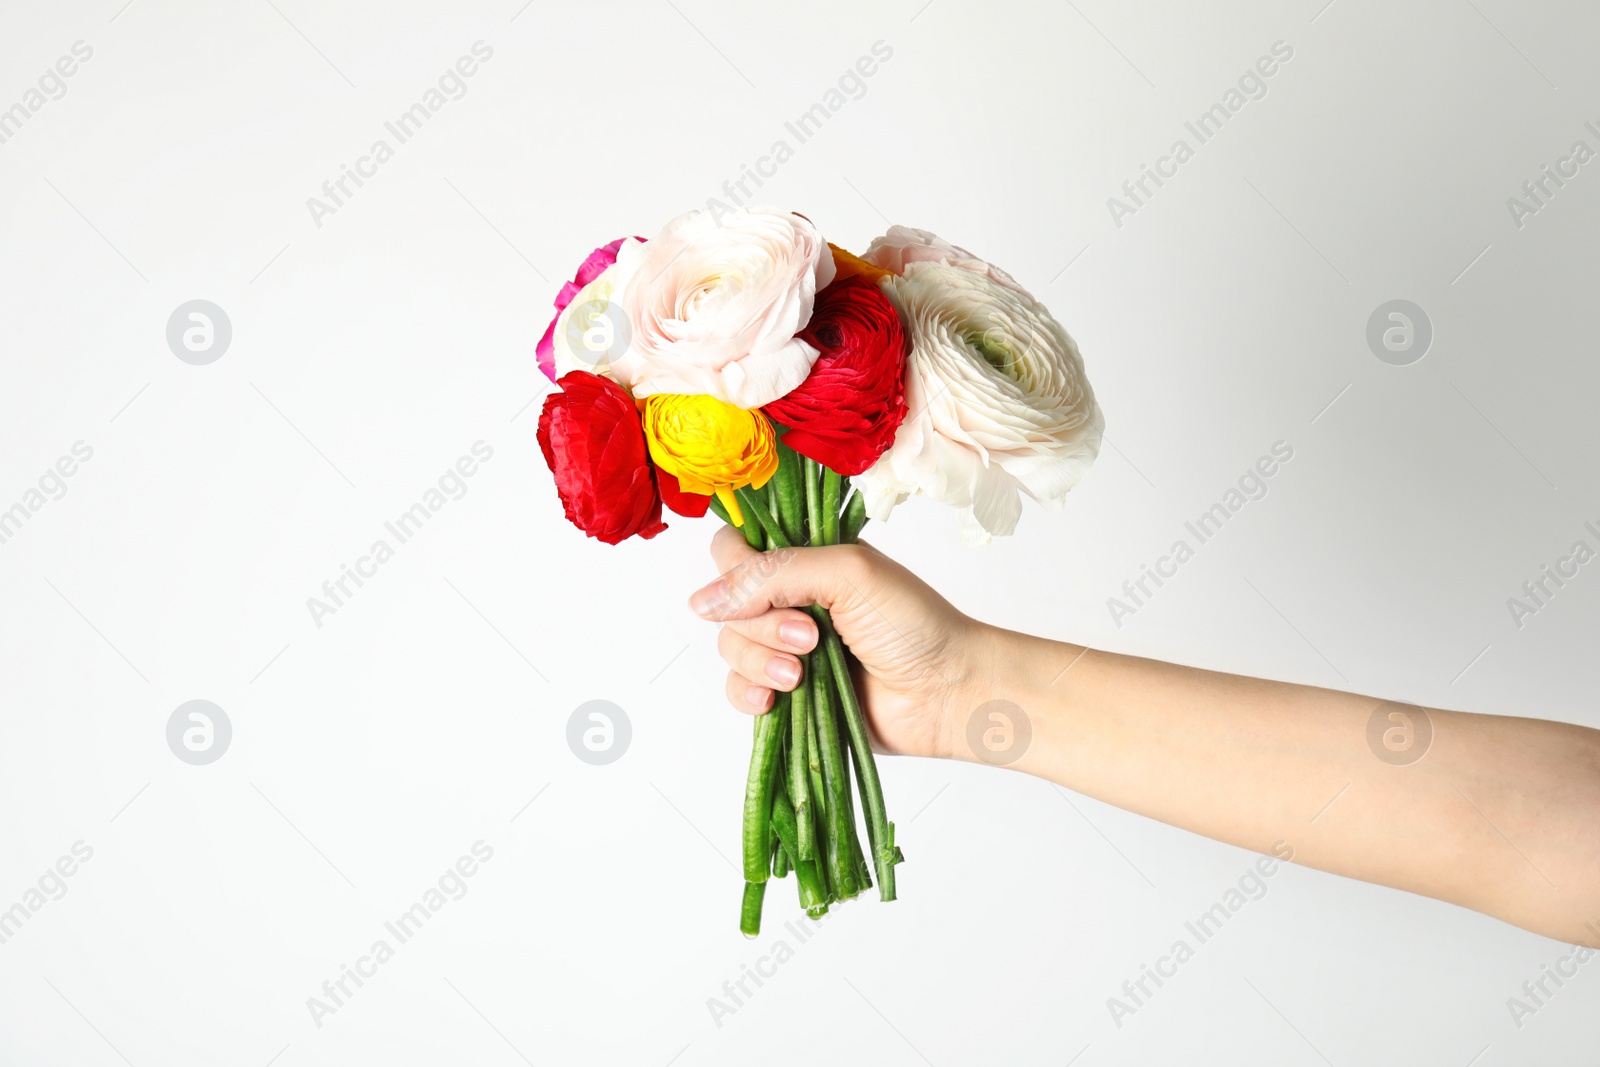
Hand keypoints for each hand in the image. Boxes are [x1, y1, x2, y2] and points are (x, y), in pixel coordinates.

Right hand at [688, 524, 990, 759]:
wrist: (947, 692)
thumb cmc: (914, 624)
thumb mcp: (848, 574)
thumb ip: (774, 573)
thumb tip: (701, 601)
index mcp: (804, 559)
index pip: (735, 549)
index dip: (735, 570)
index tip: (764, 590)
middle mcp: (790, 600)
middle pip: (726, 603)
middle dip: (761, 625)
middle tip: (810, 638)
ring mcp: (786, 648)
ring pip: (731, 649)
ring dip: (759, 662)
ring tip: (803, 674)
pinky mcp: (787, 694)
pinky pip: (738, 690)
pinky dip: (749, 694)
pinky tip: (778, 700)